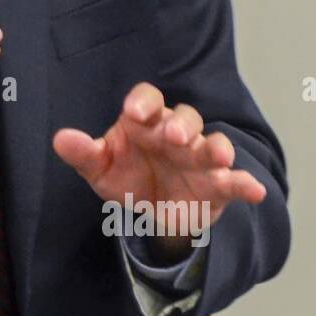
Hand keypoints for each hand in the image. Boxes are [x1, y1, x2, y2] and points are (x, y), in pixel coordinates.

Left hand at [51, 81, 266, 262]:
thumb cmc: (127, 178)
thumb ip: (83, 154)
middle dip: (181, 124)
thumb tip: (60, 139)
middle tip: (173, 136)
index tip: (133, 111)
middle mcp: (175, 134)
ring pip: (212, 144)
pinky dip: (245, 183)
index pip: (147, 100)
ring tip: (218, 156)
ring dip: (216, 147)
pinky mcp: (217, 185)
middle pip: (185, 117)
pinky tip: (255, 191)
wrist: (152, 215)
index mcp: (145, 123)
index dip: (143, 102)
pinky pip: (234, 180)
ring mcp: (199, 158)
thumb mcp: (101, 169)